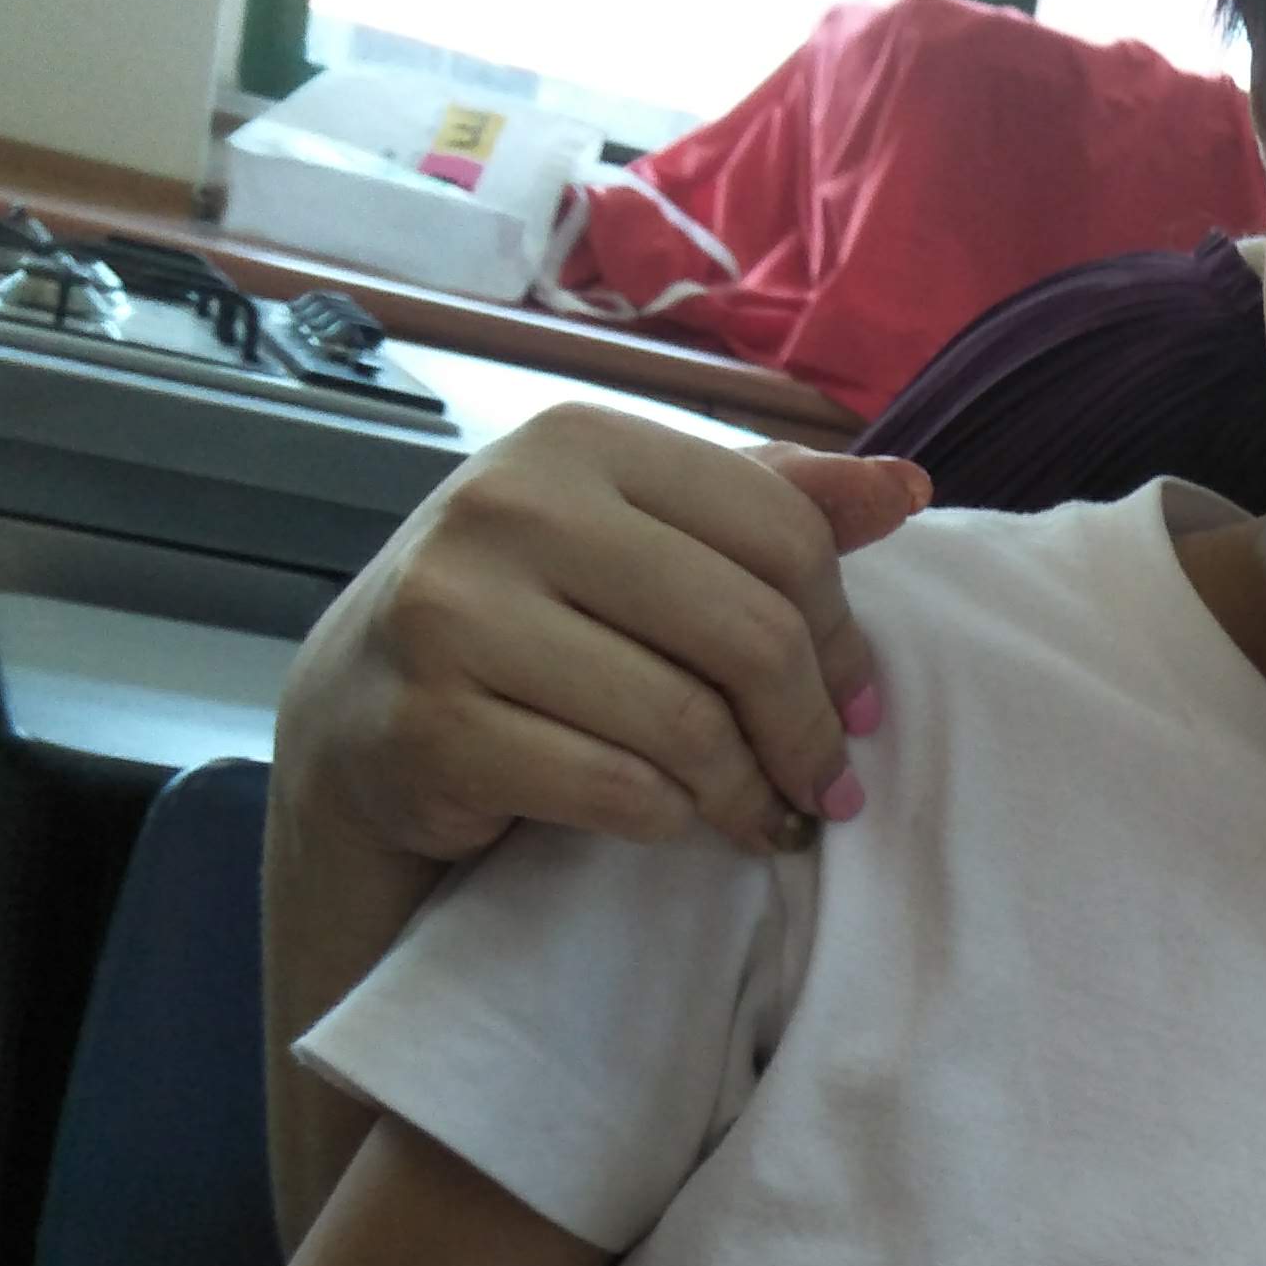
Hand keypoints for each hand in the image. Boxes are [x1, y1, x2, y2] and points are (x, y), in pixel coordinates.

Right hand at [277, 408, 929, 865]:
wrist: (360, 719)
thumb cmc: (530, 622)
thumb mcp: (643, 540)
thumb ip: (769, 506)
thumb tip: (905, 486)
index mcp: (579, 441)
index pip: (781, 533)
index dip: (843, 634)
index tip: (858, 701)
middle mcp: (507, 506)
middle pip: (748, 631)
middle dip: (812, 729)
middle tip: (830, 785)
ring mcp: (454, 615)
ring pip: (688, 724)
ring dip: (748, 792)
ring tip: (765, 816)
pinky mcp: (433, 727)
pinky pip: (618, 790)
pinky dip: (671, 821)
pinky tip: (679, 824)